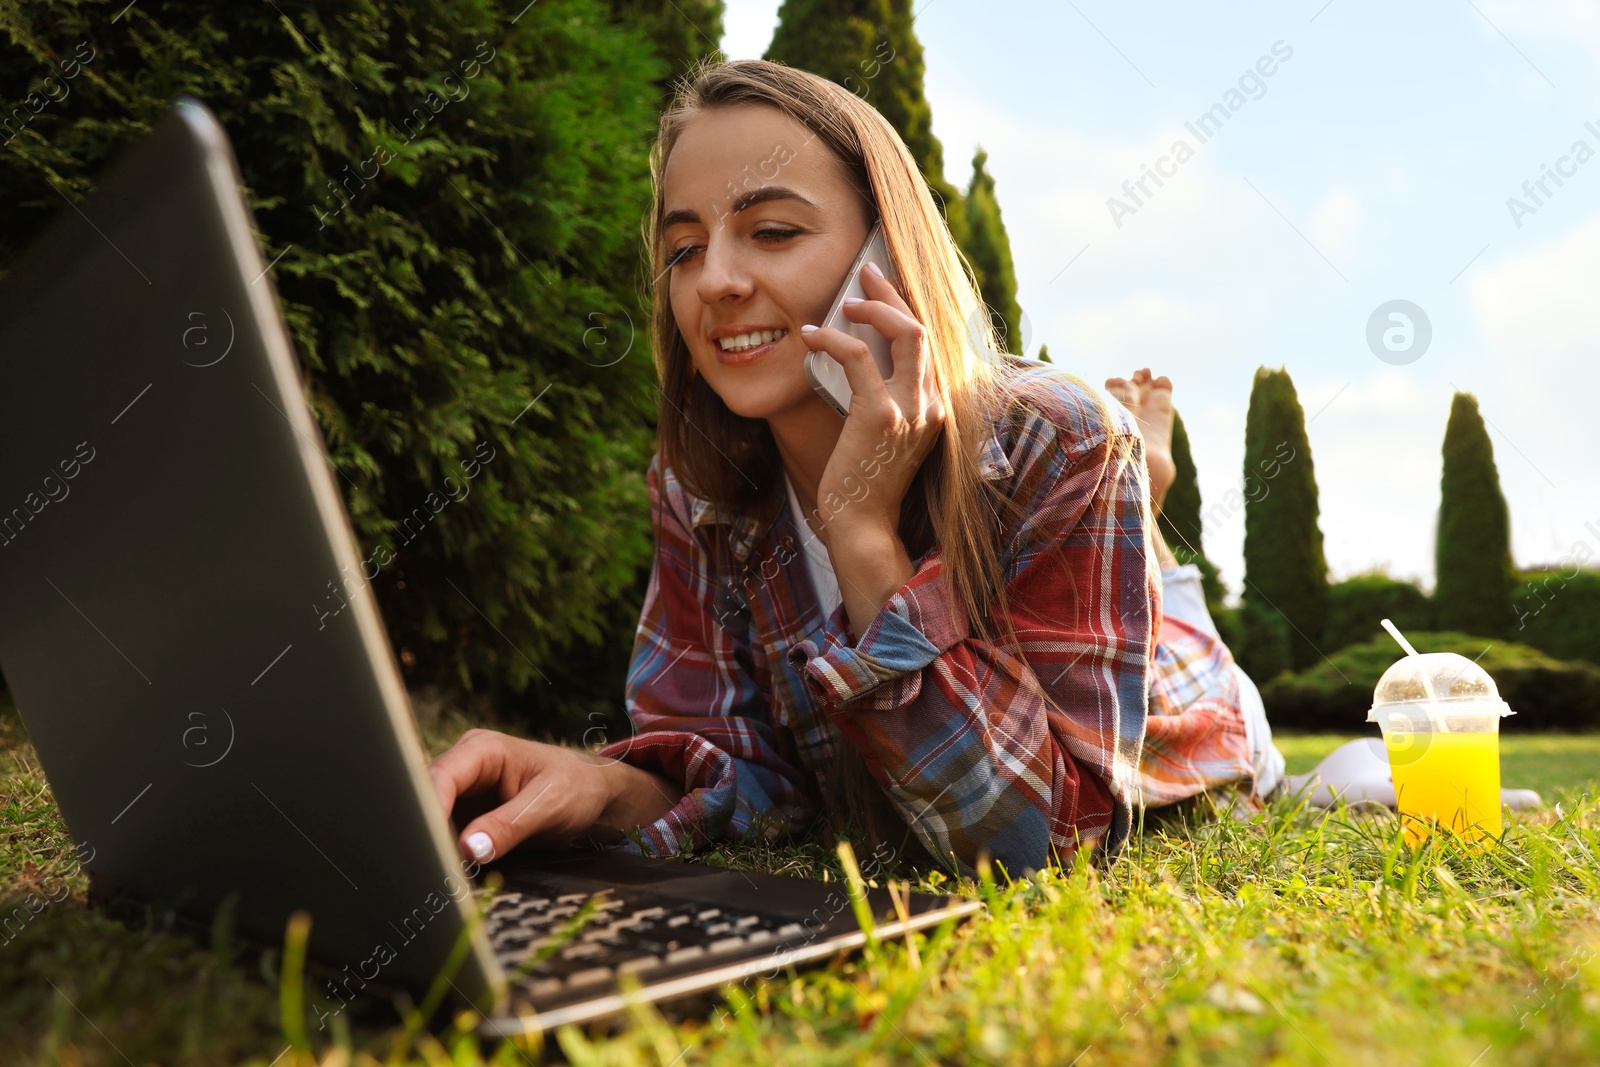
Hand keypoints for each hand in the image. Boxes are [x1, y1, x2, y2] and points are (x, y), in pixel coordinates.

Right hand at [427, 728, 681, 861]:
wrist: (596, 797)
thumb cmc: (579, 788)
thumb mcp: (549, 805)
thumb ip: (510, 825)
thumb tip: (470, 848)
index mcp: (482, 750)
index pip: (439, 777)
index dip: (429, 811)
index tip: (428, 848)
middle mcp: (465, 768)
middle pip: (426, 800)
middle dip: (425, 833)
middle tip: (428, 871)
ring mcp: (463, 793)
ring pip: (431, 822)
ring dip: (433, 847)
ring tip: (437, 877)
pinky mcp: (466, 817)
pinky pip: (445, 836)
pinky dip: (445, 854)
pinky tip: (447, 876)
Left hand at [798, 261, 944, 540]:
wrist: (863, 524)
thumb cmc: (865, 482)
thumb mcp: (885, 436)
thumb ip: (887, 400)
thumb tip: (860, 363)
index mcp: (936, 407)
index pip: (929, 343)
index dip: (905, 308)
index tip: (880, 288)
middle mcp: (933, 404)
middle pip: (923, 328)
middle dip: (893, 294)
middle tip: (865, 272)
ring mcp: (911, 409)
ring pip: (906, 333)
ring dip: (872, 309)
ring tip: (844, 303)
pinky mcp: (881, 415)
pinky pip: (859, 357)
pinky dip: (833, 339)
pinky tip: (810, 336)